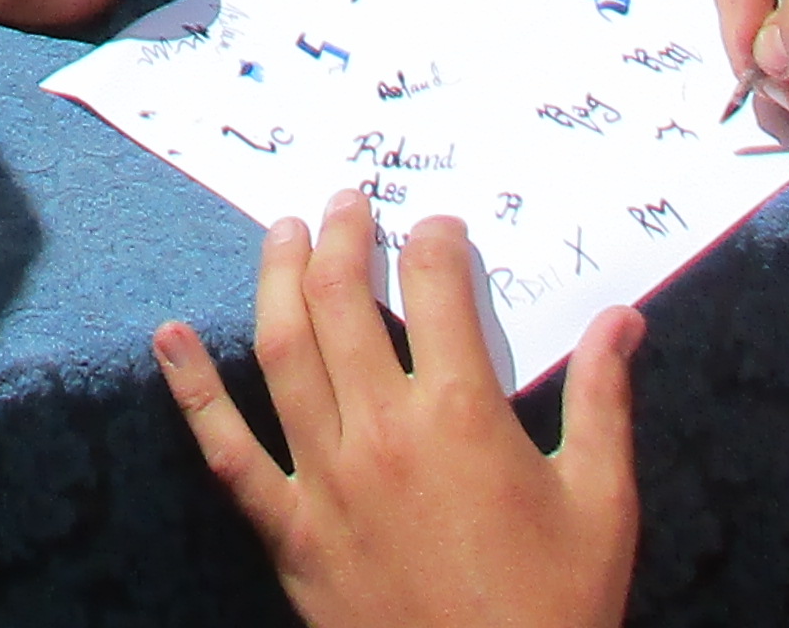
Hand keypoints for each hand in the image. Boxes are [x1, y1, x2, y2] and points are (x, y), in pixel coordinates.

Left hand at [157, 194, 639, 627]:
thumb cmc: (556, 605)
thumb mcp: (602, 502)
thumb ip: (603, 401)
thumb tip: (621, 320)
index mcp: (461, 416)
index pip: (436, 288)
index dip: (435, 243)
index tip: (439, 228)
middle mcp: (383, 431)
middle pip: (343, 300)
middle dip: (343, 236)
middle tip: (348, 203)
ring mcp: (326, 479)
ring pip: (282, 350)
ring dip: (278, 277)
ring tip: (284, 233)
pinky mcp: (289, 529)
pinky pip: (228, 450)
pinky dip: (192, 390)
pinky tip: (167, 338)